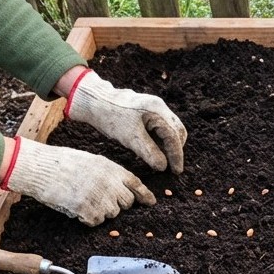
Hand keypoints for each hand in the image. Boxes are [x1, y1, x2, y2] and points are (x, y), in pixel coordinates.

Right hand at [1, 137, 155, 225]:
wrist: (40, 167)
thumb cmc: (61, 163)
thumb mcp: (91, 161)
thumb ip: (109, 174)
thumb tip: (121, 189)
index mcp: (112, 169)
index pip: (136, 184)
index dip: (144, 195)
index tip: (151, 202)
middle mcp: (110, 183)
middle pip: (126, 203)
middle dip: (117, 204)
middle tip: (99, 200)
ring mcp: (100, 197)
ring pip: (112, 214)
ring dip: (101, 212)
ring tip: (82, 199)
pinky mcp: (88, 210)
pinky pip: (95, 221)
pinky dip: (87, 218)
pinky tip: (75, 206)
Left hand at [63, 69, 187, 172]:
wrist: (95, 102)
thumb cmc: (111, 118)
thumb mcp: (130, 138)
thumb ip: (149, 152)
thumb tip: (163, 167)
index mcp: (157, 110)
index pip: (174, 136)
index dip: (177, 156)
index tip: (176, 171)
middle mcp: (160, 106)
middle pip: (177, 131)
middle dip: (176, 150)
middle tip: (171, 167)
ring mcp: (155, 107)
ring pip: (171, 129)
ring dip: (170, 145)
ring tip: (162, 159)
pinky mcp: (149, 110)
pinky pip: (163, 127)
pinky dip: (162, 139)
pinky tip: (154, 149)